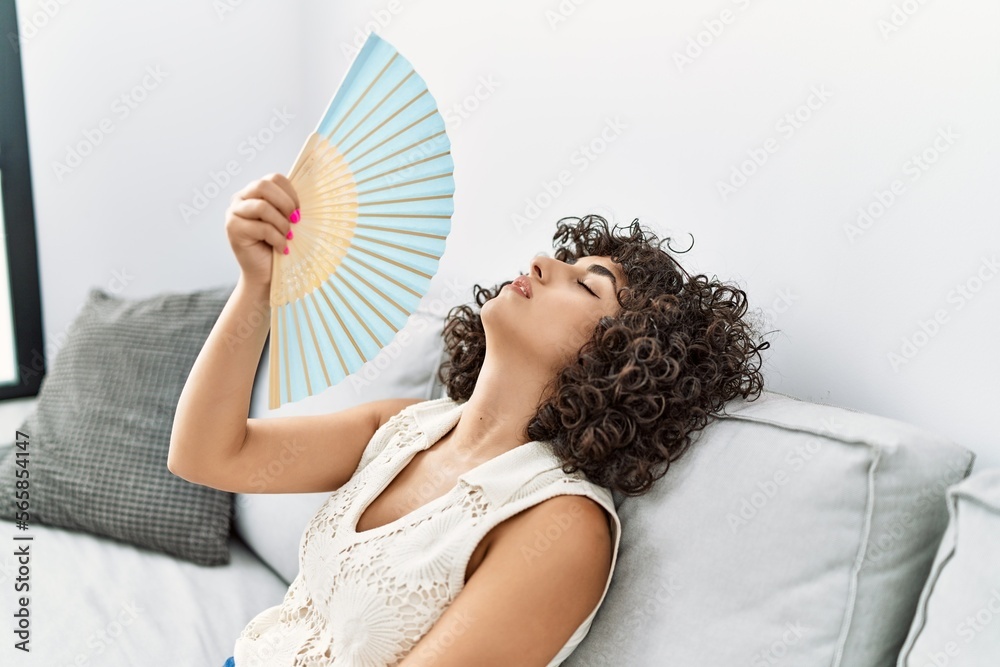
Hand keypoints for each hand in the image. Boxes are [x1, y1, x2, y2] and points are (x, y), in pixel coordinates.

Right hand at [225, 173, 300, 288]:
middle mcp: (241, 199)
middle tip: (296, 221)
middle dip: (285, 203)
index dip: (291, 193)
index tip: (300, 211)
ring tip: (288, 237)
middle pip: (263, 185)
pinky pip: (261, 227)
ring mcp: (234, 213)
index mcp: (255, 192)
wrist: (265, 273)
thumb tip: (309, 193)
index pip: (274, 178)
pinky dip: (277, 239)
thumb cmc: (279, 245)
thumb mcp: (287, 220)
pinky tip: (282, 248)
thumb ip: (289, 205)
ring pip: (262, 207)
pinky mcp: (233, 229)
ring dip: (281, 223)